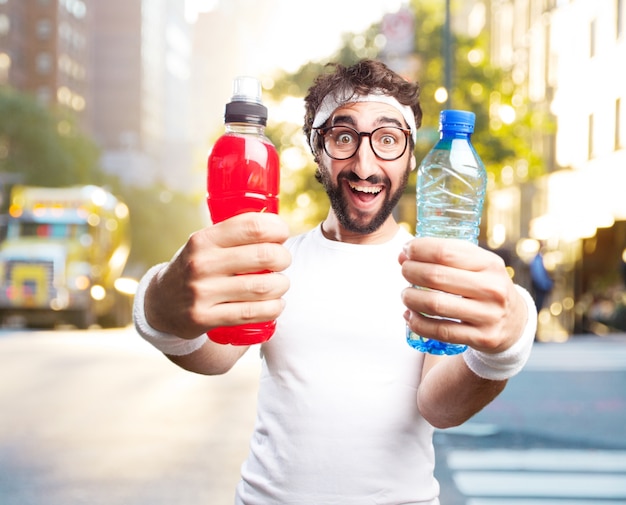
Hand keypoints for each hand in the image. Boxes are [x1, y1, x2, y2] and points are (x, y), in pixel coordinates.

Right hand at [144, 212, 290, 338]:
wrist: (161, 303)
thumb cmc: (196, 267)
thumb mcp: (205, 244)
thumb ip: (234, 234)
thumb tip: (277, 227)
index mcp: (204, 239)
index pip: (252, 226)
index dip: (277, 228)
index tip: (282, 234)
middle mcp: (201, 263)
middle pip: (264, 256)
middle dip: (283, 258)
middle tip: (283, 261)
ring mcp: (202, 292)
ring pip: (262, 287)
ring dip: (281, 285)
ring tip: (280, 284)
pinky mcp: (205, 317)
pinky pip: (252, 313)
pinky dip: (273, 308)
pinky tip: (276, 304)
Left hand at [399, 237, 526, 353]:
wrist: (514, 322)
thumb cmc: (484, 286)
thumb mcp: (478, 265)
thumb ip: (446, 256)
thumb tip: (404, 254)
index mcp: (490, 264)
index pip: (445, 252)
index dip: (419, 249)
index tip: (406, 250)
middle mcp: (492, 288)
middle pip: (436, 277)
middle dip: (411, 271)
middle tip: (404, 271)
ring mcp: (488, 315)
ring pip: (435, 305)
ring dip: (411, 298)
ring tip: (405, 294)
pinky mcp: (482, 338)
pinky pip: (440, 331)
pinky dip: (418, 324)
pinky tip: (409, 316)